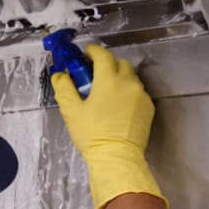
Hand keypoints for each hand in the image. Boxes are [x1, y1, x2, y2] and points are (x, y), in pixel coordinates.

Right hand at [53, 43, 165, 208]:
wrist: (117, 156)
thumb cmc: (91, 134)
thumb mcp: (71, 111)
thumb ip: (64, 88)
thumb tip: (60, 74)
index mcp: (108, 80)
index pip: (102, 55)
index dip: (92, 51)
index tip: (85, 54)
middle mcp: (128, 82)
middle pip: (119, 63)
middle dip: (106, 65)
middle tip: (93, 76)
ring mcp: (141, 94)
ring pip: (130, 77)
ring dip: (118, 79)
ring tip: (106, 94)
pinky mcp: (148, 107)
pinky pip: (136, 92)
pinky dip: (126, 93)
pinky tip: (117, 107)